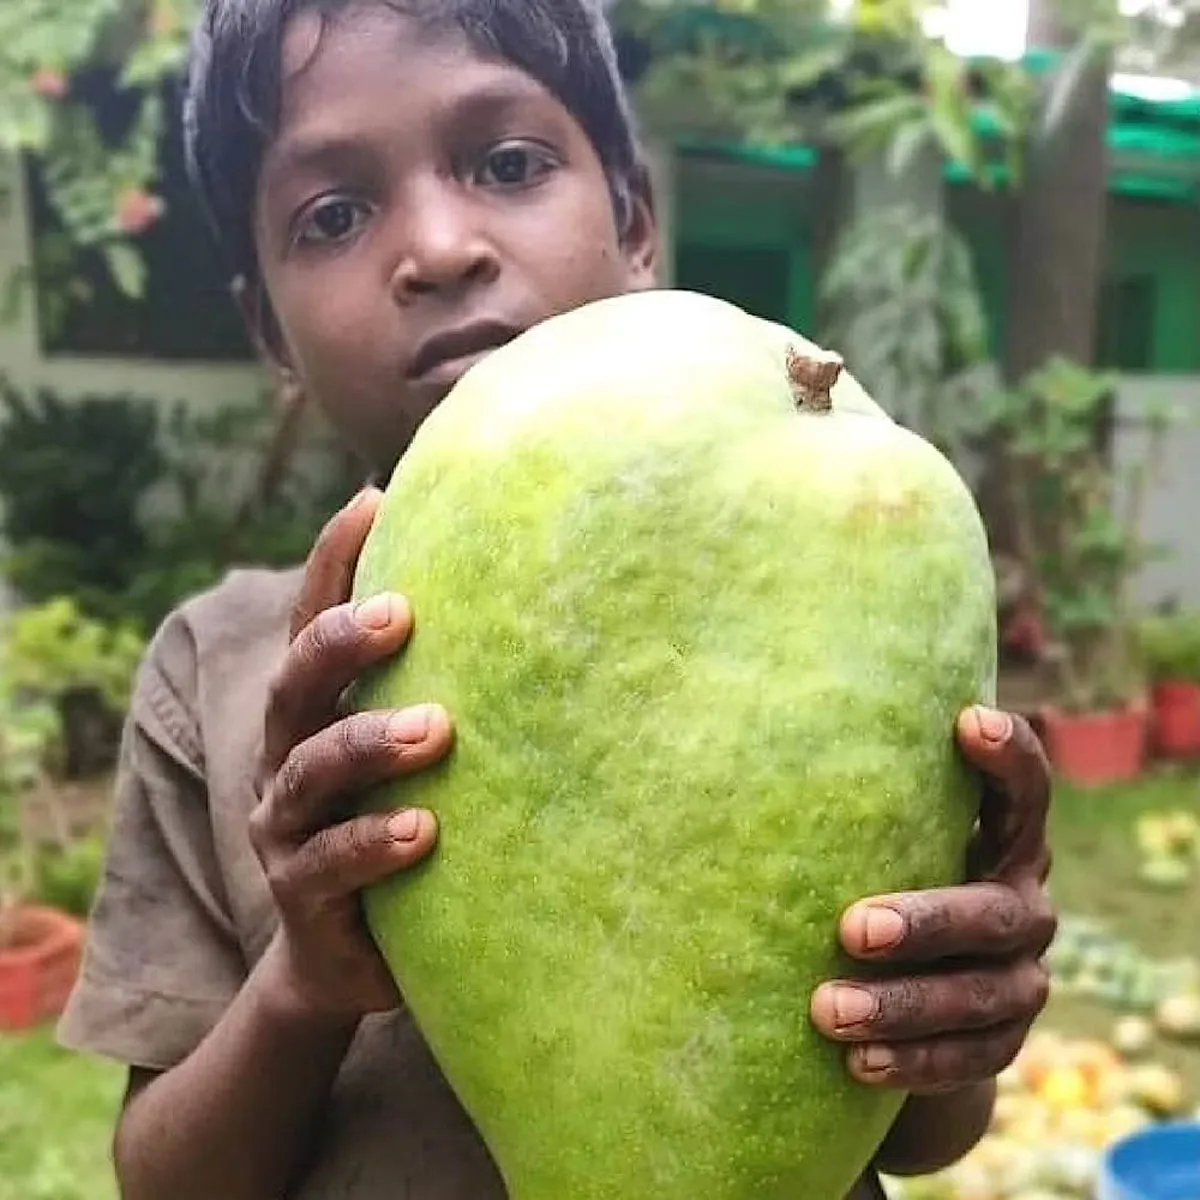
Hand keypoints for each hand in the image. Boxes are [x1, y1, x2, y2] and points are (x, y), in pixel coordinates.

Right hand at [250, 486, 451, 1020]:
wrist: (347, 954)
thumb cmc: (394, 828)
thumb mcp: (405, 759)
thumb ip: (437, 691)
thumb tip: (529, 607)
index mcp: (312, 715)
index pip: (312, 624)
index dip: (332, 561)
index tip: (374, 498)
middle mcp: (286, 759)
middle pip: (295, 685)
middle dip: (342, 643)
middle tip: (403, 614)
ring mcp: (286, 830)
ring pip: (311, 771)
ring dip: (369, 744)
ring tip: (436, 729)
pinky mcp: (303, 898)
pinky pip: (328, 867)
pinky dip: (372, 843)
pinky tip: (421, 831)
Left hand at [811, 706, 1055, 1094]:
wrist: (918, 981)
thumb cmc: (877, 872)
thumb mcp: (880, 833)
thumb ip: (851, 795)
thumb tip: (728, 719)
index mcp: (1004, 839)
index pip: (1025, 790)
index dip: (1008, 756)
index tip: (965, 721)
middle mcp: (1025, 904)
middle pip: (992, 912)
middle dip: (926, 922)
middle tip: (850, 929)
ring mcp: (1022, 977)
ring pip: (977, 996)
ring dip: (903, 1006)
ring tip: (827, 1011)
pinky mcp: (1003, 1039)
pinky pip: (968, 1058)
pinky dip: (914, 1062)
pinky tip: (857, 1062)